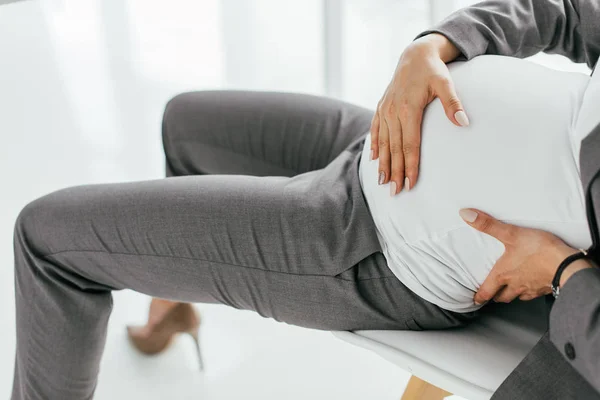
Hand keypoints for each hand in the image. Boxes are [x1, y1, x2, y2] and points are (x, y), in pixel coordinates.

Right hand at [371, 33, 467, 195]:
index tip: (410, 183)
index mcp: (408, 109)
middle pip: (394, 148)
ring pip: (383, 143)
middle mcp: (393, 112)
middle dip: (394, 172)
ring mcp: (385, 110)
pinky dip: (374, 146)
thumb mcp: (446, 83)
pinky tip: (373, 160)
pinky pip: (375, 131)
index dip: (409, 165)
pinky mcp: (381, 107)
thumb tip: (464, 123)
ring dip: (382, 164)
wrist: (415, 54)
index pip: (409, 145)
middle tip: (395, 192)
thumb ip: (453, 104)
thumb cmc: (433, 70)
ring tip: (382, 182)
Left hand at [458, 208, 582, 303]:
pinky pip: (534, 294)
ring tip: (510, 288)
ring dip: (512, 294)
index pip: (486, 292)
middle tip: (492, 293)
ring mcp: (531, 289)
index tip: (475, 300)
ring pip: (517, 297)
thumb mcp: (511, 234)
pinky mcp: (546, 289)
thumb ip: (488, 225)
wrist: (567, 264)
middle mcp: (515, 285)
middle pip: (501, 297)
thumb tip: (465, 214)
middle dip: (495, 295)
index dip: (479, 297)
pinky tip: (532, 283)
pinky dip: (530, 291)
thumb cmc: (539, 250)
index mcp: (503, 275)